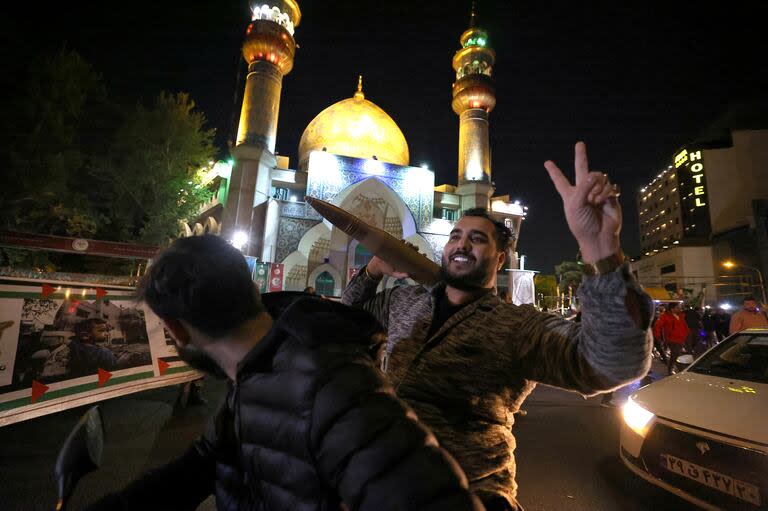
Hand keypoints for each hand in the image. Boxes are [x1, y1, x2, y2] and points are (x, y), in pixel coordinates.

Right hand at [365, 242, 417, 279]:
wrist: (376, 265)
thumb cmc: (387, 270)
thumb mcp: (394, 274)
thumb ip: (400, 276)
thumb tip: (408, 275)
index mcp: (406, 260)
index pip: (415, 257)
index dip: (421, 255)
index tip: (424, 255)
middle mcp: (403, 254)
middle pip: (412, 249)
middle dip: (415, 248)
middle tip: (416, 248)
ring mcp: (398, 249)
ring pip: (406, 245)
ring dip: (409, 244)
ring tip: (409, 244)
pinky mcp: (392, 245)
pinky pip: (398, 242)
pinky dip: (401, 241)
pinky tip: (402, 241)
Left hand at [544, 141, 621, 262]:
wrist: (599, 237)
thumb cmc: (582, 224)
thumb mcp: (576, 205)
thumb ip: (583, 187)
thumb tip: (594, 175)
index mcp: (570, 194)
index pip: (560, 180)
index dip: (554, 172)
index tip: (547, 163)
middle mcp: (583, 191)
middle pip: (582, 169)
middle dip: (581, 156)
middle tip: (580, 144)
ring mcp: (598, 193)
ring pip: (600, 177)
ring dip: (597, 188)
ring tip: (595, 202)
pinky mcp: (611, 196)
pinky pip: (610, 186)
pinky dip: (606, 193)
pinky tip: (604, 202)